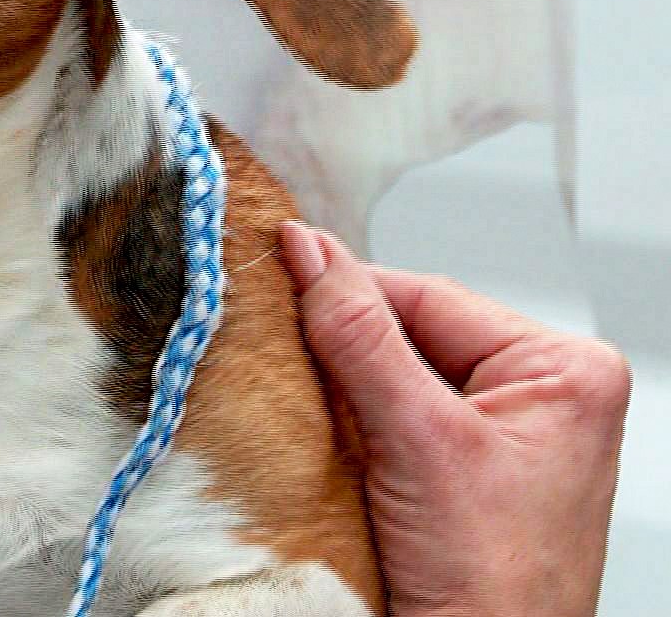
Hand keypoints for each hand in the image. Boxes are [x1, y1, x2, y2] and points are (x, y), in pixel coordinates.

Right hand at [278, 224, 629, 616]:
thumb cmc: (493, 587)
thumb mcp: (420, 442)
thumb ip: (360, 337)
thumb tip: (310, 251)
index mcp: (563, 371)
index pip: (425, 295)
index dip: (344, 292)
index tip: (270, 276)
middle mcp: (539, 396)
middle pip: (405, 333)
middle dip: (339, 350)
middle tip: (274, 354)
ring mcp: (499, 439)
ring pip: (388, 377)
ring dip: (335, 392)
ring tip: (295, 405)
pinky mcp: (458, 475)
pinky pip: (386, 422)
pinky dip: (343, 429)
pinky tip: (317, 441)